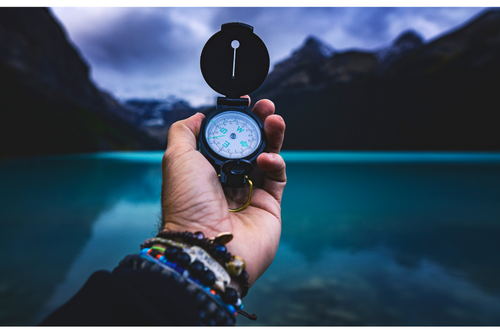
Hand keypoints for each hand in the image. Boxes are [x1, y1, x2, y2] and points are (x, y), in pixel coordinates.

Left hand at [161, 98, 285, 290]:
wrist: (206, 244)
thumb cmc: (187, 204)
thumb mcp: (176, 158)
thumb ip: (184, 132)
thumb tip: (197, 116)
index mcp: (206, 169)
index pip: (226, 138)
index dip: (236, 120)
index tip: (244, 103)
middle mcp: (228, 179)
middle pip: (250, 145)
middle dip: (259, 123)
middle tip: (266, 106)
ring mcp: (249, 192)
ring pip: (267, 157)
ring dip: (273, 136)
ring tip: (275, 120)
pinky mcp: (269, 205)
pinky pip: (277, 177)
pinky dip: (275, 162)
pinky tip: (266, 159)